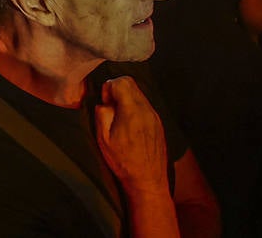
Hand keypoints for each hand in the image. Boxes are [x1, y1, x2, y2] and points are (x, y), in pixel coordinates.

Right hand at [95, 77, 168, 194]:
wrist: (148, 180)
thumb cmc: (124, 161)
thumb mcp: (103, 139)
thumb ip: (102, 114)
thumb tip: (104, 102)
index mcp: (132, 112)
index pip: (121, 81)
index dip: (109, 88)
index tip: (106, 103)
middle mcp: (147, 110)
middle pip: (131, 83)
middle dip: (117, 90)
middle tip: (111, 108)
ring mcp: (155, 116)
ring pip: (139, 93)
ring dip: (126, 99)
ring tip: (120, 118)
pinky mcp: (159, 123)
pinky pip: (145, 105)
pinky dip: (135, 107)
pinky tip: (130, 125)